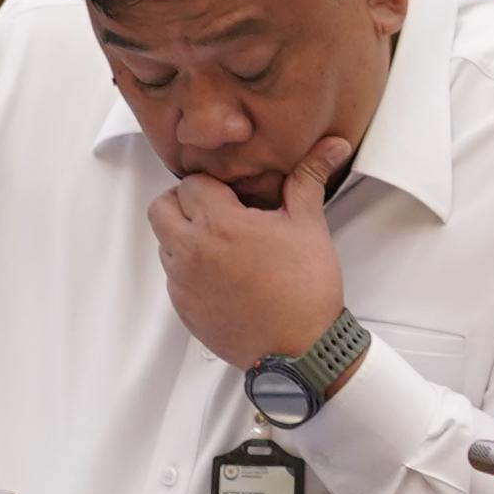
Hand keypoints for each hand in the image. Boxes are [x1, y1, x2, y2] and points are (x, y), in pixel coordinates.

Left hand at [144, 135, 352, 373]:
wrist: (300, 350)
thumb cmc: (306, 286)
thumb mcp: (309, 225)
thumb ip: (308, 178)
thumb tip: (332, 144)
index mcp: (219, 223)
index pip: (191, 183)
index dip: (214, 185)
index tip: (235, 197)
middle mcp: (191, 250)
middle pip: (161, 208)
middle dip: (185, 204)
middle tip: (218, 213)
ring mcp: (183, 282)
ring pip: (165, 243)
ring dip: (185, 237)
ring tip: (224, 247)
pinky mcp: (183, 309)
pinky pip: (174, 277)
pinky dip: (190, 270)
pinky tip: (225, 277)